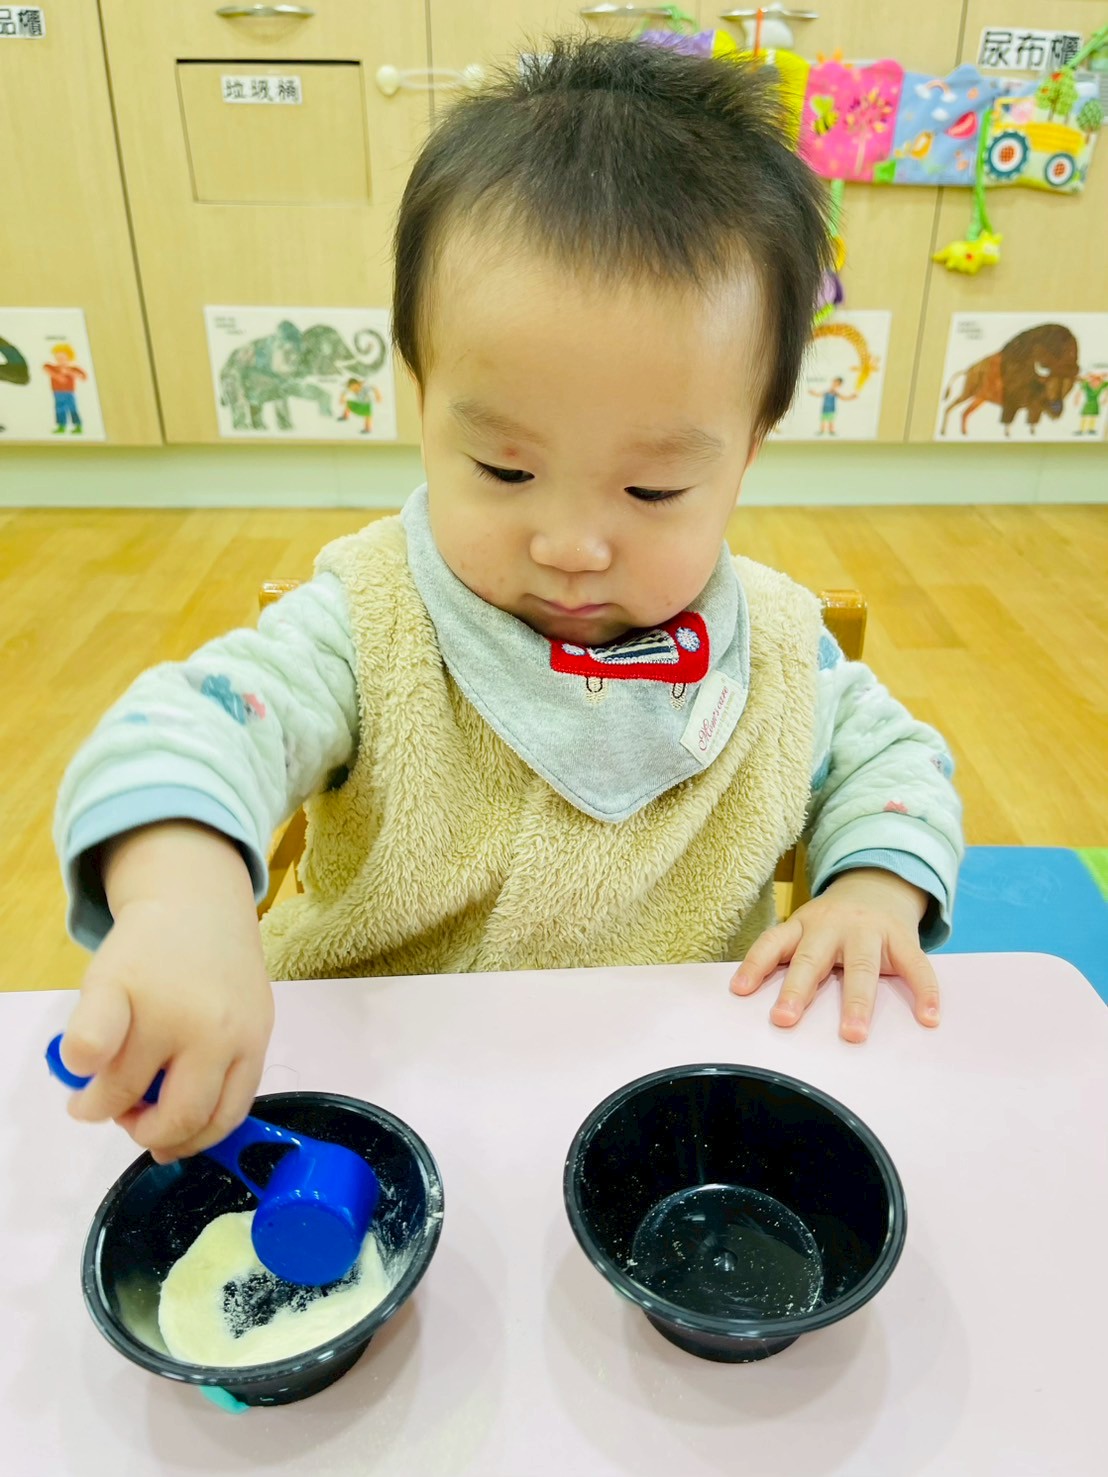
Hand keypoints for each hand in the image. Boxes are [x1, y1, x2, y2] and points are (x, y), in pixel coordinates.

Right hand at [59, 822, 273, 1161]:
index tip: (163, 1142)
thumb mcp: (242, 1015)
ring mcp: (165, 1007)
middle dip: (144, 1133)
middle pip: (177, 1115)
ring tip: (89, 1098)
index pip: (223, 1117)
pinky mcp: (116, 984)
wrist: (195, 897)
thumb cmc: (215, 968)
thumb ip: (220, 1070)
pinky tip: (80, 1061)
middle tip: (126, 1119)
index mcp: (249, 1040)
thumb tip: (171, 1146)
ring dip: (97, 1108)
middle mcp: (213, 1029)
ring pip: (124, 1090)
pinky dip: (77, 1063)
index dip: (187, 1142)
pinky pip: (88, 1046)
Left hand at [730, 869, 939, 1043]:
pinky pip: (915, 965)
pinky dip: (925, 991)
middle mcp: (831, 925)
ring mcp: (868, 930)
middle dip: (797, 989)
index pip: (773, 943)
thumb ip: (792, 959)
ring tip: (853, 1033)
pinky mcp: (902, 937)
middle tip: (784, 1019)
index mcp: (803, 925)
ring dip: (857, 1001)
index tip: (740, 991)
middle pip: (811, 958)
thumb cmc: (834, 924)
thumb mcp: (807, 930)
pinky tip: (928, 1017)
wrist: (878, 884)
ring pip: (861, 966)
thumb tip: (767, 1005)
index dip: (755, 965)